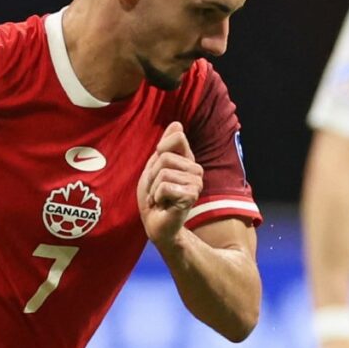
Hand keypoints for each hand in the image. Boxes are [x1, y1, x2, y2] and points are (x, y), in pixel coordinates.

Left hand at [138, 121, 202, 247]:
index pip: (177, 138)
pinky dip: (157, 197)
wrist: (156, 223)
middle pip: (165, 157)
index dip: (160, 150)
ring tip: (159, 198)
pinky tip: (164, 205)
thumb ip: (165, 146)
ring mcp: (196, 183)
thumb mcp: (154, 167)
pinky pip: (165, 186)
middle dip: (152, 175)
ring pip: (164, 172)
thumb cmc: (155, 196)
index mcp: (188, 161)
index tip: (157, 168)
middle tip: (156, 189)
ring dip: (154, 188)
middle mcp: (196, 170)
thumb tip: (177, 123)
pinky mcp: (192, 196)